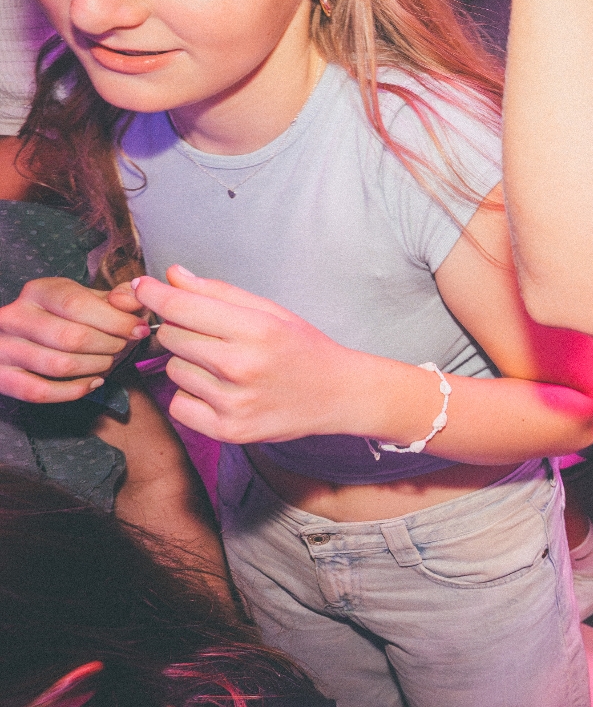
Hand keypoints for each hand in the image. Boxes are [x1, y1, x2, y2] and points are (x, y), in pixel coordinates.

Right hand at [0, 276, 149, 401]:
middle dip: (108, 346)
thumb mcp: (92, 299)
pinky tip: (94, 382)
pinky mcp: (1, 377)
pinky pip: (40, 392)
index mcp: (38, 291)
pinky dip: (75, 390)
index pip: (77, 304)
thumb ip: (119, 297)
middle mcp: (14, 317)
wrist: (25, 338)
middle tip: (123, 348)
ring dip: (95, 368)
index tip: (139, 329)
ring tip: (109, 362)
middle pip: (71, 337)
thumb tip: (137, 296)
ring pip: (59, 365)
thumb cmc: (69, 318)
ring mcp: (3, 347)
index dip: (115, 320)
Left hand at [134, 265, 370, 443]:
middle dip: (180, 329)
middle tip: (209, 336)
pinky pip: (179, 405)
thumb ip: (219, 293)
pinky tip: (219, 392)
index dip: (154, 293)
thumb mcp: (271, 312)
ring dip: (189, 365)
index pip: (183, 307)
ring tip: (224, 368)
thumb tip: (172, 276)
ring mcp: (234, 402)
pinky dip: (191, 397)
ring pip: (173, 370)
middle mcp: (242, 366)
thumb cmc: (304, 348)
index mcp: (256, 329)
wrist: (339, 395)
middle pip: (171, 337)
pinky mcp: (228, 430)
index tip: (141, 286)